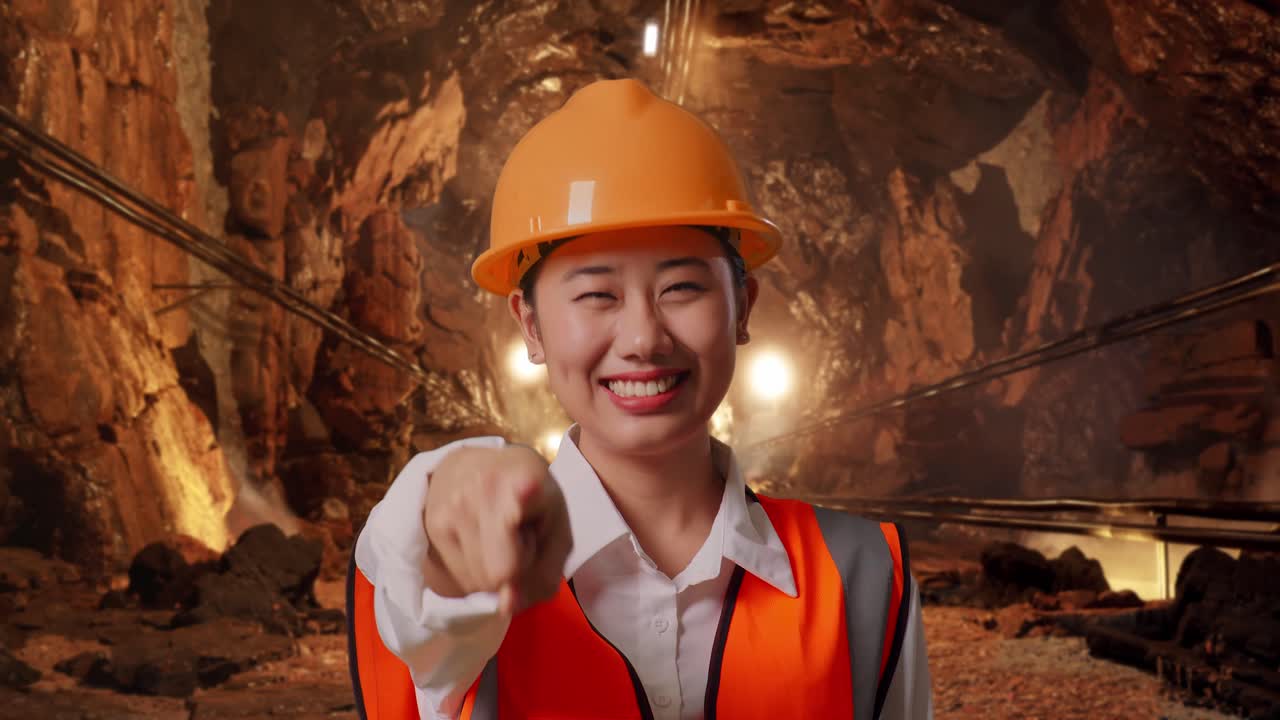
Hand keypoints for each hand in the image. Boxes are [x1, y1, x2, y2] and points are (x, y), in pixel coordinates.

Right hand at [422, 445, 571, 614]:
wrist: (472, 468)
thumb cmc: (531, 503)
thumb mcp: (558, 530)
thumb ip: (545, 573)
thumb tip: (506, 606)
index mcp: (527, 478)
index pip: (522, 497)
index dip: (524, 500)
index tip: (526, 490)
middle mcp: (485, 488)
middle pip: (502, 572)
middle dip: (517, 570)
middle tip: (521, 538)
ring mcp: (454, 506)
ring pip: (481, 581)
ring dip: (495, 571)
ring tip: (499, 536)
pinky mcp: (433, 525)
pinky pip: (462, 580)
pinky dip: (476, 571)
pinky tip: (479, 539)